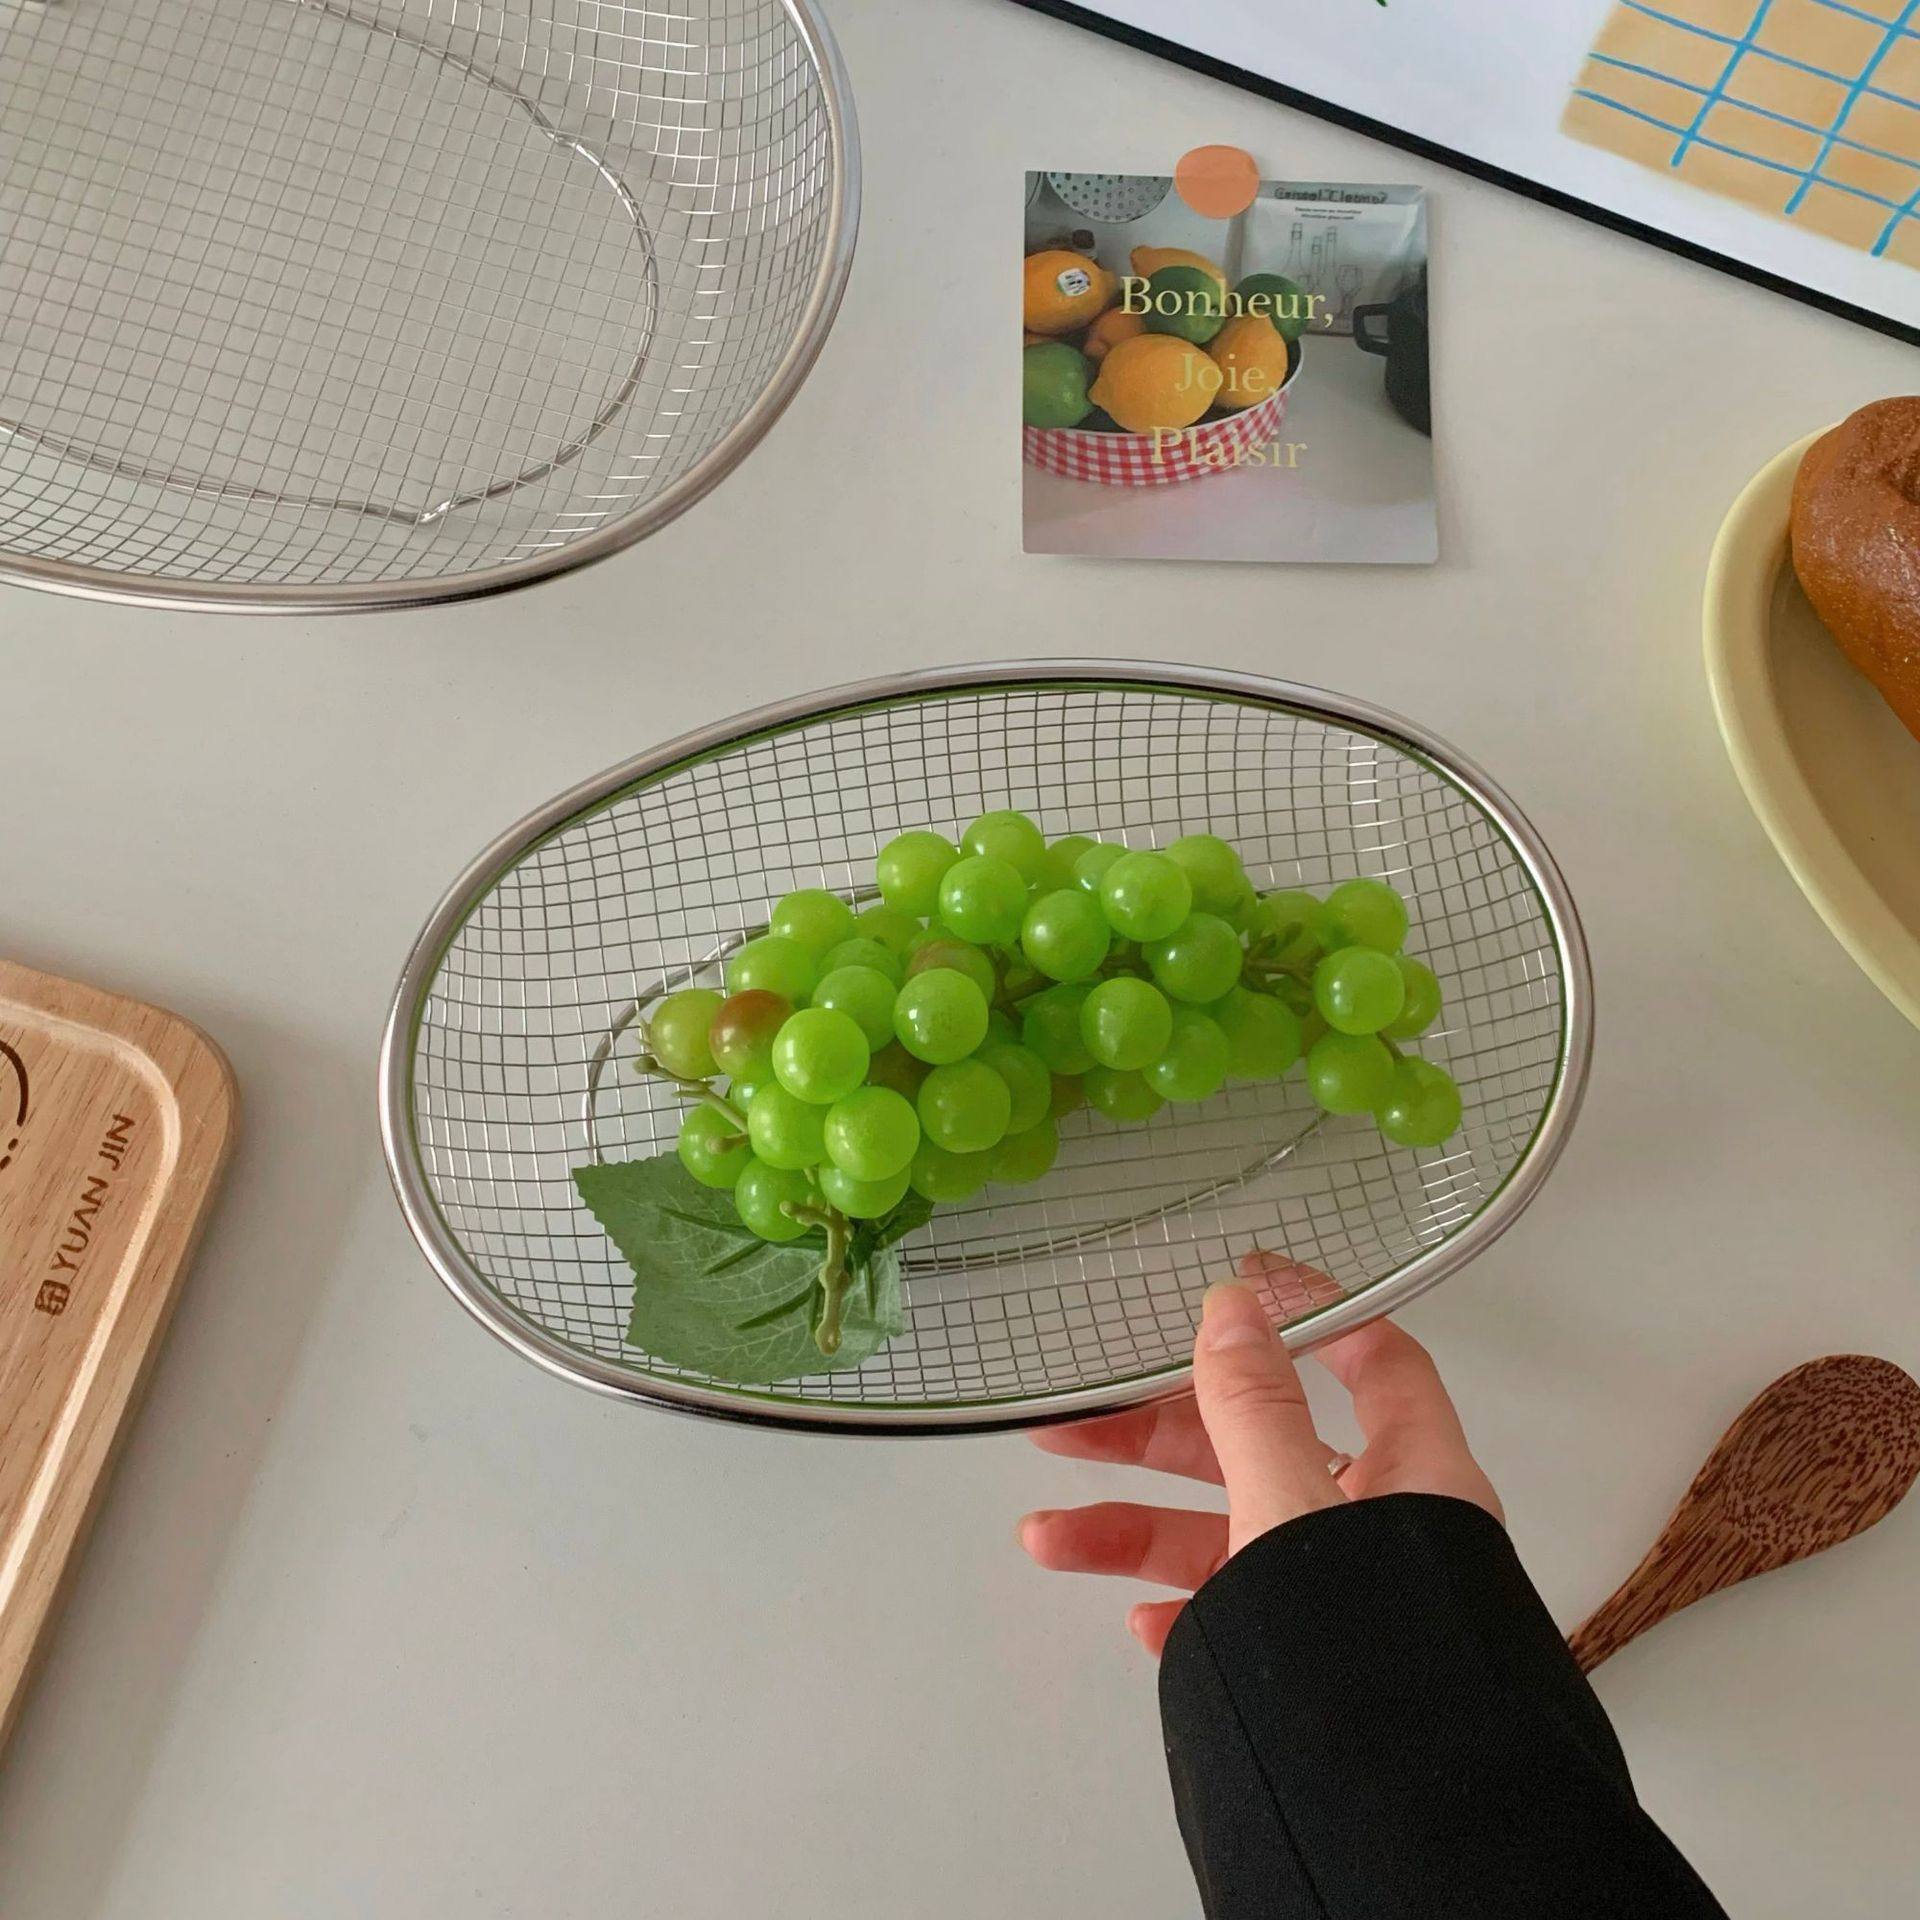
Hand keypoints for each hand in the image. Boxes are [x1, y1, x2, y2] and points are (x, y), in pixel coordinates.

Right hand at [1017, 1251, 1502, 1655]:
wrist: (1397, 1815)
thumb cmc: (1366, 1644)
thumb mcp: (1292, 1500)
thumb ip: (1254, 1404)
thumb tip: (1231, 1305)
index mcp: (1416, 1474)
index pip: (1376, 1360)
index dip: (1312, 1311)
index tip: (1242, 1284)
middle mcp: (1382, 1528)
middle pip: (1261, 1449)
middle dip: (1156, 1439)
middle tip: (1074, 1427)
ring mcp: (1343, 1596)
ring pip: (1228, 1537)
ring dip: (1134, 1532)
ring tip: (1047, 1538)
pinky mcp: (1312, 1661)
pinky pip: (1235, 1615)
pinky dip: (1181, 1610)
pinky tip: (1140, 1620)